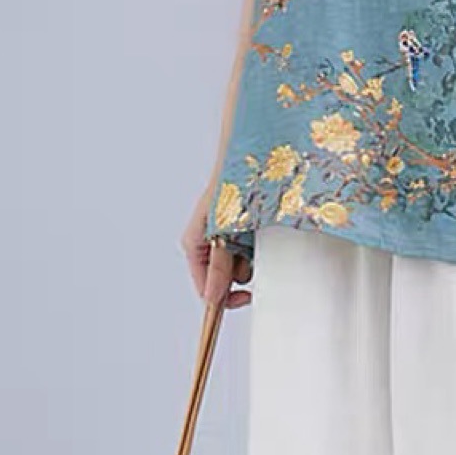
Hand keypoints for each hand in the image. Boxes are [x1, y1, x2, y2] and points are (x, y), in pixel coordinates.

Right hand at [181, 183, 252, 308]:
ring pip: (238, 264)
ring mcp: (224, 236)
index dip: (222, 297)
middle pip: (223, 277)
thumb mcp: (221, 232)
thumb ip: (218, 267)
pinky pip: (248, 249)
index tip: (244, 299)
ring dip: (251, 256)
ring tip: (255, 233)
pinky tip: (261, 230)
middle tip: (252, 254)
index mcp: (194, 244)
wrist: (246, 155)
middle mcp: (208, 243)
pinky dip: (257, 244)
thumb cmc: (228, 183)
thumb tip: (213, 298)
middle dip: (240, 271)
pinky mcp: (240, 229)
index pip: (204, 286)